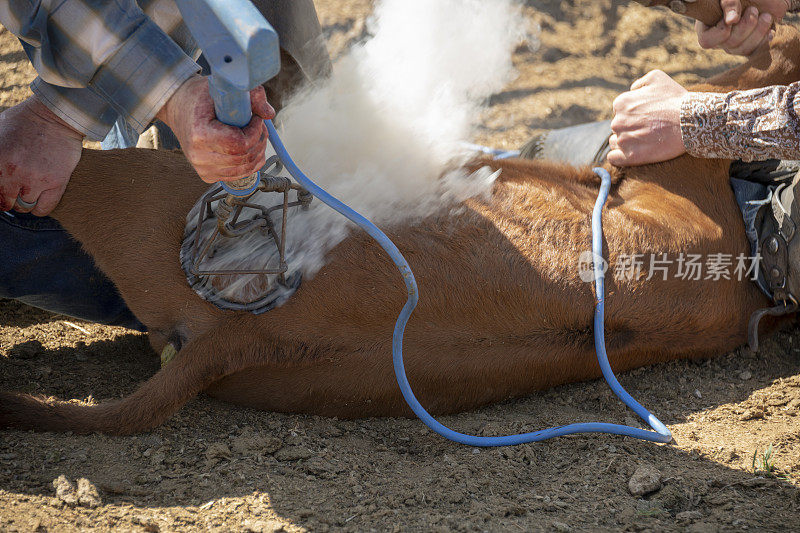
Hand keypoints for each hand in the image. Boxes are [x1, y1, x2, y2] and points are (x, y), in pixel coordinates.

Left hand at [0, 96, 82, 215]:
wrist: (55, 116)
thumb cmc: (25, 121)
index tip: (1, 191)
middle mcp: (14, 173)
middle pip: (6, 202)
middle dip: (8, 200)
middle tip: (13, 194)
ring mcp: (36, 179)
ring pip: (24, 206)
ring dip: (24, 202)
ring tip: (27, 193)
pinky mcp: (56, 182)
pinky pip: (43, 209)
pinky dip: (38, 210)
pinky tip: (38, 202)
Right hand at [156, 75, 274, 182]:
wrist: (179, 109)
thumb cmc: (200, 98)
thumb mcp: (224, 89)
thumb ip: (251, 96)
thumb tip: (269, 113)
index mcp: (200, 134)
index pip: (240, 144)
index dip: (256, 132)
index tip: (257, 119)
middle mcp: (199, 156)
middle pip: (244, 158)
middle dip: (259, 141)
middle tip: (260, 126)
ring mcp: (203, 168)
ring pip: (244, 169)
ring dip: (258, 152)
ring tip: (256, 136)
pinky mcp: (207, 175)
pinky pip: (238, 175)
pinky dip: (251, 163)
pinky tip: (251, 148)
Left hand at [608, 70, 687, 166]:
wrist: (692, 121)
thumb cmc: (677, 99)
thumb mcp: (657, 78)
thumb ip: (639, 83)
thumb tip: (632, 91)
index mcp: (621, 103)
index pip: (619, 112)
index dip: (632, 116)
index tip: (646, 118)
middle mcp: (617, 122)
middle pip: (618, 127)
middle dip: (630, 128)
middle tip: (649, 130)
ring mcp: (623, 140)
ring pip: (615, 142)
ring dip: (625, 143)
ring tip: (644, 141)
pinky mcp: (630, 157)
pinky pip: (614, 159)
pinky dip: (620, 157)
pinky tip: (632, 154)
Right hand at [695, 0, 788, 55]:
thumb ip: (729, 3)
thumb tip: (732, 20)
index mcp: (707, 27)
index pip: (707, 41)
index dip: (721, 31)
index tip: (734, 17)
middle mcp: (718, 40)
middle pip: (729, 44)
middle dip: (745, 27)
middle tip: (753, 9)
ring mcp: (733, 46)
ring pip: (742, 49)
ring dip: (758, 31)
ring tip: (766, 16)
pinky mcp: (749, 48)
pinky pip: (755, 51)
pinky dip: (764, 40)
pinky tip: (770, 30)